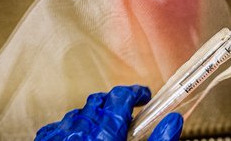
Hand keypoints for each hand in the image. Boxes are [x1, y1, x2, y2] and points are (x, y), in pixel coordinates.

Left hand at [35, 85, 182, 140]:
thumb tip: (173, 122)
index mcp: (104, 136)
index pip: (120, 97)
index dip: (134, 94)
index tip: (143, 97)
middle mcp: (79, 133)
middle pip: (99, 102)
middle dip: (115, 104)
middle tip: (128, 114)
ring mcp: (59, 138)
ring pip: (78, 114)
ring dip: (93, 117)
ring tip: (103, 131)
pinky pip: (57, 128)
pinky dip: (70, 130)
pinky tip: (79, 140)